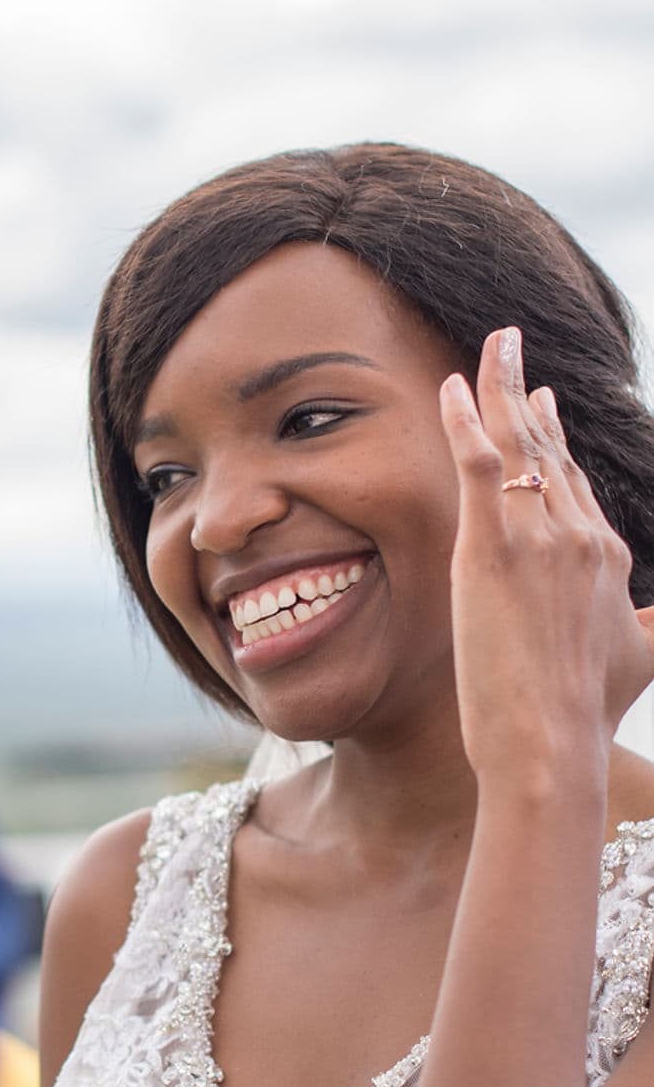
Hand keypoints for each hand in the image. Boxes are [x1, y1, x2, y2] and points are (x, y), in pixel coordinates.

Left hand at [439, 326, 653, 786]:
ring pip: (518, 445)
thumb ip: (650, 627)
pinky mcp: (493, 548)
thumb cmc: (586, 712)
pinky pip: (479, 464)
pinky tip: (452, 386)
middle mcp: (579, 535)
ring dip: (500, 388)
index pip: (575, 482)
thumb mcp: (640, 658)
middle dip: (527, 395)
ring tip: (492, 346)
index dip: (554, 439)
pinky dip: (466, 420)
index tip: (541, 404)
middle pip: (549, 451)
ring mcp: (538, 537)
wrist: (552, 740)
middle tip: (509, 351)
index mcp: (607, 555)